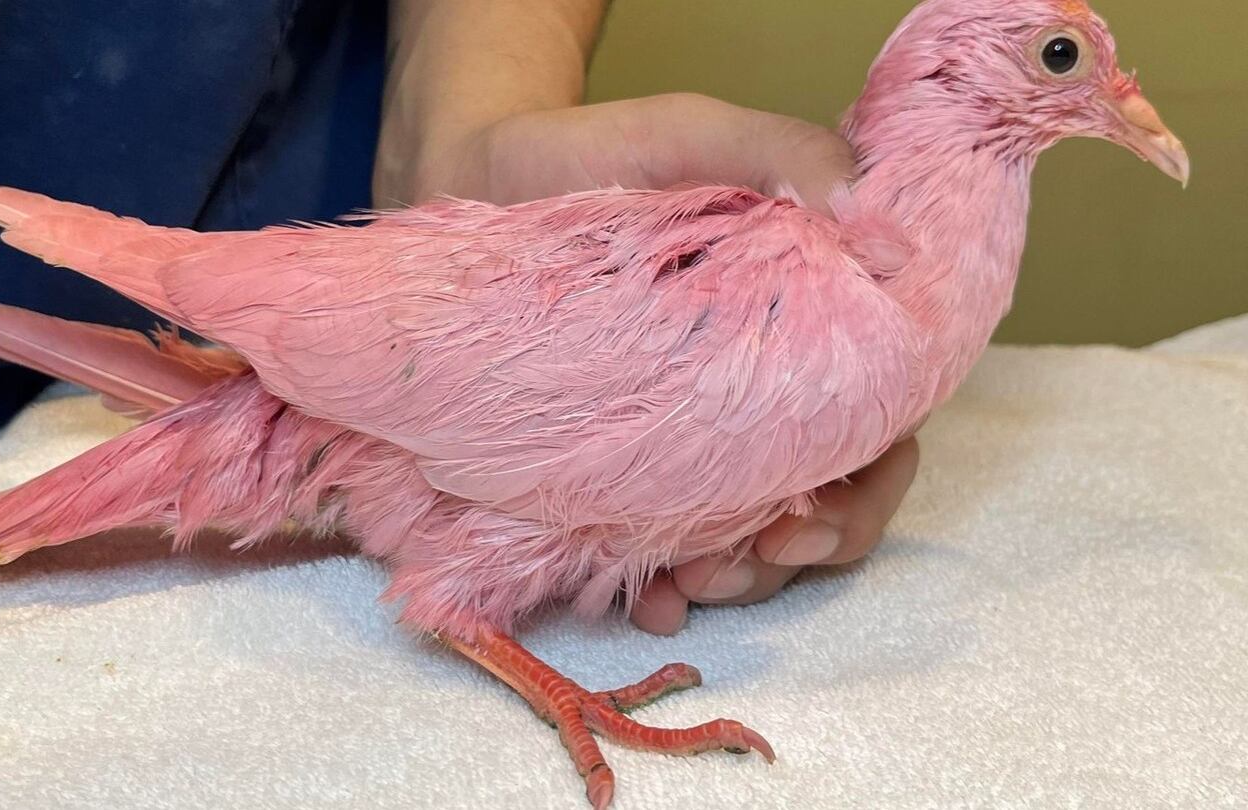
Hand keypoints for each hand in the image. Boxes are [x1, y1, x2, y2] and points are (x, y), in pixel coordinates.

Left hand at [377, 91, 919, 634]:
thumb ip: (784, 155)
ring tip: (682, 584)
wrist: (473, 173)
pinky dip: (656, 585)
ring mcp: (685, 433)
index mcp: (803, 326)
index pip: (876, 425)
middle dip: (790, 557)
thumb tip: (879, 229)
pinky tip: (641, 598)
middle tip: (729, 565)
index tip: (805, 522)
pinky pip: (650, 542)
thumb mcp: (690, 135)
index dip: (863, 490)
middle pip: (820, 504)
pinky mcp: (614, 459)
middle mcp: (757, 391)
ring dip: (731, 580)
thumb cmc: (590, 154)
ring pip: (745, 540)